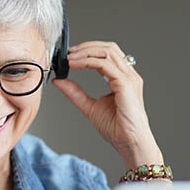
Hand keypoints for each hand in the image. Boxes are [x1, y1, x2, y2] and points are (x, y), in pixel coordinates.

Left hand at [53, 41, 163, 168]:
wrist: (129, 143)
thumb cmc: (118, 129)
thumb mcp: (89, 106)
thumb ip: (75, 92)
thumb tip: (59, 81)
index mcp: (123, 78)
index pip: (108, 54)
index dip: (88, 50)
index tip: (70, 55)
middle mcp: (128, 75)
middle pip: (109, 48)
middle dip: (87, 46)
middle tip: (68, 53)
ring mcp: (129, 78)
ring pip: (107, 52)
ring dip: (86, 51)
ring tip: (70, 58)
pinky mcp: (125, 84)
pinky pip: (104, 65)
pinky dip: (87, 61)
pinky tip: (75, 65)